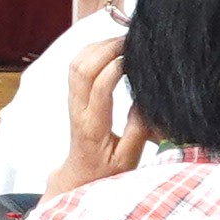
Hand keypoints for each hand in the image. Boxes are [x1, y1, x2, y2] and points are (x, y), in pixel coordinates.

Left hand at [48, 29, 145, 187]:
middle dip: (106, 48)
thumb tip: (145, 101)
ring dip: (97, 47)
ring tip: (123, 41)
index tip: (137, 59)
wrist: (80, 178)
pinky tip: (110, 48)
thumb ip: (138, 130)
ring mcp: (73, 102)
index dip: (117, 67)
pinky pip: (76, 67)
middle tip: (131, 41)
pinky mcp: (75, 97)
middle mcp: (79, 110)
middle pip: (82, 68)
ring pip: (76, 63)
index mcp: (93, 126)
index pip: (99, 88)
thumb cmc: (105, 172)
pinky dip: (92, 51)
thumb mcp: (128, 159)